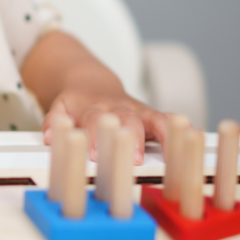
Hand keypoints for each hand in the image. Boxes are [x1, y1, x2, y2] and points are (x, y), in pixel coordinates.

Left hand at [42, 90, 169, 164]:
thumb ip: (54, 121)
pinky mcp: (150, 115)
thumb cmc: (76, 104)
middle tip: (135, 157)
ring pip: (151, 118)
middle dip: (131, 137)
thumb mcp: (59, 109)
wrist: (91, 82)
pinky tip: (190, 139)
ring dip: (162, 134)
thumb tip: (49, 138)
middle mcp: (115, 107)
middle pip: (126, 118)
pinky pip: (168, 119)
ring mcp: (135, 110)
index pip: (93, 119)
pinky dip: (180, 128)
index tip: (98, 153)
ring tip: (170, 151)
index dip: (96, 135)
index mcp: (90, 107)